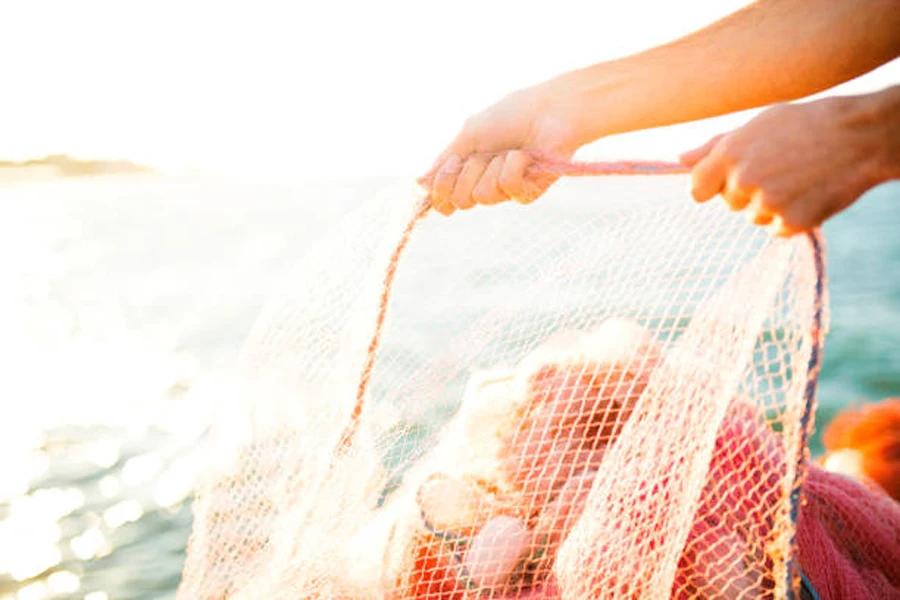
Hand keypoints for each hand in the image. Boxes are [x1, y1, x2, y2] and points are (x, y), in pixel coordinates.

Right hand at [421, 82, 586, 215]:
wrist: (552, 110)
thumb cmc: (513, 115)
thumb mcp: (470, 134)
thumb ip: (445, 161)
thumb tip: (419, 184)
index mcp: (470, 171)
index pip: (445, 198)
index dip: (441, 190)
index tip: (448, 167)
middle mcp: (486, 183)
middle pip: (459, 200)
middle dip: (466, 173)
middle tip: (482, 154)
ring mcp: (507, 191)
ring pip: (482, 196)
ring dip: (491, 167)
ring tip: (509, 150)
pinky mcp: (528, 194)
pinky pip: (507, 189)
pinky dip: (513, 167)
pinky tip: (525, 155)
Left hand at [680, 95, 887, 235]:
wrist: (860, 136)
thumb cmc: (806, 125)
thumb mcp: (758, 125)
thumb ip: (715, 146)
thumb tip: (680, 160)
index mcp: (730, 153)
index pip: (696, 188)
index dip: (711, 186)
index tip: (724, 182)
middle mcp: (743, 180)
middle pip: (729, 203)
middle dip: (748, 191)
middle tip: (781, 167)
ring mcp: (767, 203)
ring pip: (754, 216)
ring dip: (772, 205)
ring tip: (799, 177)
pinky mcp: (791, 222)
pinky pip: (777, 229)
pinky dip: (792, 217)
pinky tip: (810, 193)